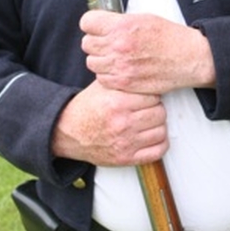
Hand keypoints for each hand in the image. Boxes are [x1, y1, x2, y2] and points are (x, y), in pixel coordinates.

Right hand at [51, 79, 167, 165]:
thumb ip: (124, 79)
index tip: (147, 95)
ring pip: (161, 131)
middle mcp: (122, 123)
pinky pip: (157, 151)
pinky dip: (159, 143)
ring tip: (148, 121)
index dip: (151, 93)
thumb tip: (147, 72)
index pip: (153, 95)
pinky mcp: (126, 158)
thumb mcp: (103, 86)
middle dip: (156, 108)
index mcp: (117, 102)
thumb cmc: (87, 107)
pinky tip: (152, 136)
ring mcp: (125, 143)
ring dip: (157, 125)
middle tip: (148, 108)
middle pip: (160, 112)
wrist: (68, 132)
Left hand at [80, 10, 215, 94]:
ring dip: (100, 59)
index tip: (95, 26)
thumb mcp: (143, 18)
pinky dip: (107, 74)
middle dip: (96, 41)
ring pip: (92, 62)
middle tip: (106, 42)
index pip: (87, 22)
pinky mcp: (124, 82)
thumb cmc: (170, 38)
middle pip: (87, 43)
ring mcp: (120, 66)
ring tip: (114, 56)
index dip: (92, 24)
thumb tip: (103, 23)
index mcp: (122, 26)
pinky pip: (102, 78)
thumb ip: (119, 21)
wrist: (187, 58)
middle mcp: (118, 46)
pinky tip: (119, 68)